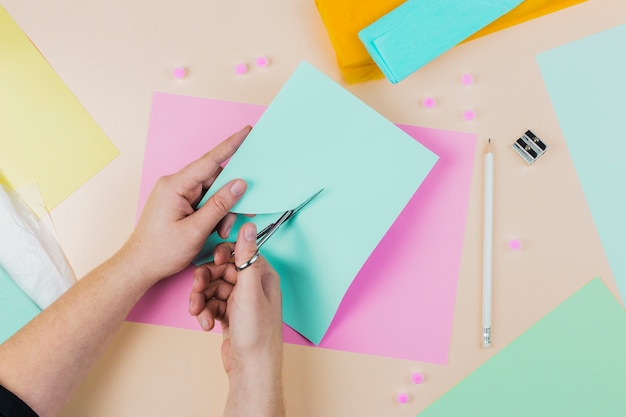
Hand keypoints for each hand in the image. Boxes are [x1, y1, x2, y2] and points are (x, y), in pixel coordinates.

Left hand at [120, 126, 251, 285]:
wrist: (139, 266)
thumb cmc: (161, 251)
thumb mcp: (197, 230)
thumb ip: (220, 205)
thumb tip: (240, 184)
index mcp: (175, 185)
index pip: (209, 161)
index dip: (231, 145)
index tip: (246, 132)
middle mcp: (175, 185)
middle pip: (214, 180)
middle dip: (229, 199)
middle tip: (240, 216)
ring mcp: (176, 194)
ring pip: (212, 193)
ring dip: (221, 211)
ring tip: (221, 232)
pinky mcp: (179, 203)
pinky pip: (204, 201)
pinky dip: (213, 214)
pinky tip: (214, 229)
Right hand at [188, 222, 282, 374]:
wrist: (251, 369)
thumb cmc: (256, 332)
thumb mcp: (248, 290)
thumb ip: (246, 257)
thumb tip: (248, 227)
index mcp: (262, 275)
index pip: (239, 253)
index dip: (221, 256)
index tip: (211, 260)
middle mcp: (253, 286)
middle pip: (221, 270)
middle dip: (205, 280)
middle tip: (196, 289)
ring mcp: (241, 301)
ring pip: (213, 288)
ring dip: (202, 298)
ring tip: (196, 312)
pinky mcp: (230, 315)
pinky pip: (212, 304)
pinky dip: (205, 312)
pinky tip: (205, 324)